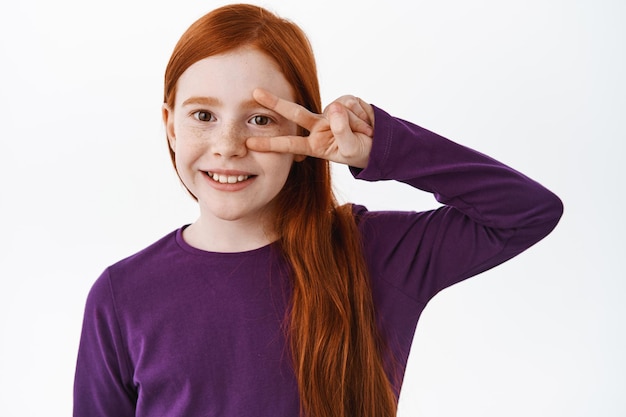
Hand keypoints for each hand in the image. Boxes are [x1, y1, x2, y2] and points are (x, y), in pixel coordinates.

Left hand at [246, 88, 374, 167]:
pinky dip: (361, 114)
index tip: (249, 142)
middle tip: (254, 93)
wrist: (381, 143)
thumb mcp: (352, 150)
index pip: (289, 144)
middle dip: (275, 103)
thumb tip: (335, 108)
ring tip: (364, 133)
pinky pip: (350, 104)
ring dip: (355, 123)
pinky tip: (366, 122)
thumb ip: (342, 132)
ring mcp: (330, 113)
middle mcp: (319, 126)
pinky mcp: (344, 101)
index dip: (270, 143)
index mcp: (315, 144)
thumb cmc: (362, 152)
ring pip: (337, 111)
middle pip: (295, 113)